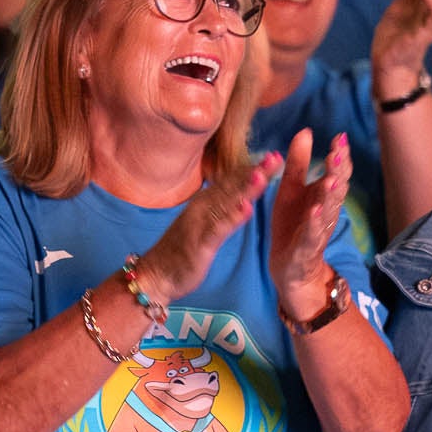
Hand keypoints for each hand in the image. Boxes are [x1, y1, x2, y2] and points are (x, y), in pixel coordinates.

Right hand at [139, 152, 279, 303]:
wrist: (155, 275)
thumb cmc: (180, 251)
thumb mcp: (202, 225)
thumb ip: (218, 209)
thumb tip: (237, 197)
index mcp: (205, 203)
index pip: (231, 182)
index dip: (252, 168)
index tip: (274, 156)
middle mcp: (202, 208)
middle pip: (232, 187)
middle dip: (254, 172)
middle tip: (276, 157)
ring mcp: (200, 225)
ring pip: (226, 204)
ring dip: (245, 189)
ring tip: (262, 175)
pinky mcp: (200, 244)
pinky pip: (218, 229)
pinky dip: (232, 218)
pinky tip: (246, 209)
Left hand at [268, 128, 349, 313]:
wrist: (289, 266)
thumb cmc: (293, 224)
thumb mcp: (291, 189)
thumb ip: (298, 162)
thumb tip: (305, 131)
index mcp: (322, 195)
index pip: (336, 173)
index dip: (339, 156)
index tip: (340, 137)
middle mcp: (325, 211)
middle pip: (336, 189)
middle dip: (338, 171)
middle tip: (338, 152)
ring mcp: (318, 230)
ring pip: (328, 211)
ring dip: (331, 195)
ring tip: (331, 179)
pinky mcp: (306, 248)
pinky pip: (312, 235)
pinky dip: (314, 223)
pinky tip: (315, 210)